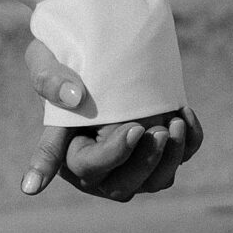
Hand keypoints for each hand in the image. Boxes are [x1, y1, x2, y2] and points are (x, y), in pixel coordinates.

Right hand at [21, 40, 202, 201]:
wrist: (99, 46)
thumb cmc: (63, 56)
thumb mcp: (44, 57)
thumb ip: (49, 76)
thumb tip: (74, 97)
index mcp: (69, 154)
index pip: (88, 168)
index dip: (113, 156)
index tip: (132, 129)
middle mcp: (100, 169)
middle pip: (124, 186)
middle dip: (145, 161)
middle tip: (157, 130)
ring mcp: (132, 164)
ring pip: (157, 181)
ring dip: (170, 158)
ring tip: (175, 123)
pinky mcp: (159, 151)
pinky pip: (181, 160)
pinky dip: (189, 144)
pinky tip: (184, 114)